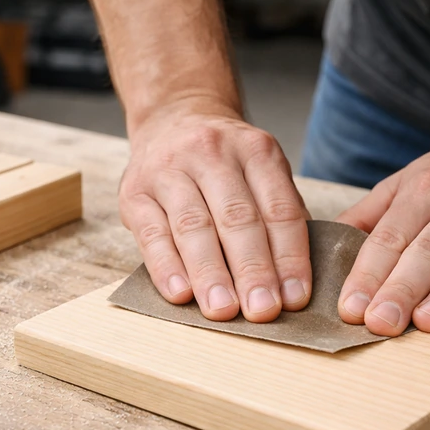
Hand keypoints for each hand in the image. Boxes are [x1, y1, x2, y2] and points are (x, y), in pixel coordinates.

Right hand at [119, 98, 311, 321]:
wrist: (172, 118)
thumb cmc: (224, 162)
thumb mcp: (260, 169)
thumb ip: (279, 213)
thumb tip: (295, 278)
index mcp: (255, 150)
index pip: (279, 209)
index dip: (289, 256)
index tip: (294, 298)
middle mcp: (212, 153)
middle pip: (237, 218)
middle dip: (252, 269)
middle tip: (262, 310)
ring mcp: (169, 170)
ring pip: (193, 226)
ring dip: (210, 273)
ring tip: (223, 311)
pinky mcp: (134, 191)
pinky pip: (151, 233)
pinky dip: (166, 266)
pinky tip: (180, 294)